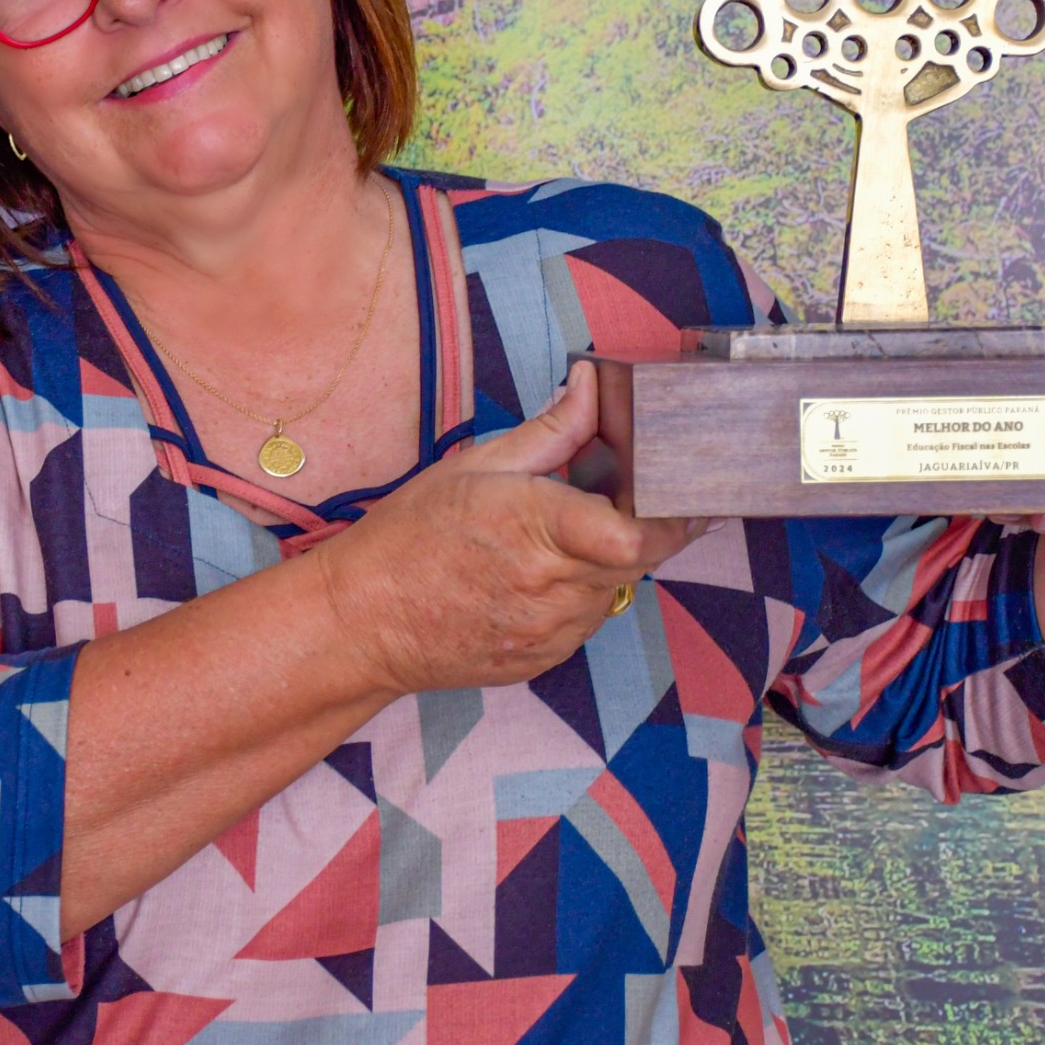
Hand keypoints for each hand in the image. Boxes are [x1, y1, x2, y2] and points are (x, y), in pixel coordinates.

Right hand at [313, 362, 702, 698]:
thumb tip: (592, 387)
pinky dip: (578, 594)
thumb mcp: (476, 465)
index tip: (680, 495)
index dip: (672, 517)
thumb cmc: (410, 536)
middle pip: (637, 559)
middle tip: (616, 501)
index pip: (639, 535)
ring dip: (605, 561)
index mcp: (539, 528)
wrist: (364, 620)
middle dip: (640, 528)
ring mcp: (551, 632)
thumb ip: (551, 430)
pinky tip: (535, 576)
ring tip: (555, 539)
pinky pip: (586, 620)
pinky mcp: (545, 658)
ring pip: (613, 590)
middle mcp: (553, 588)